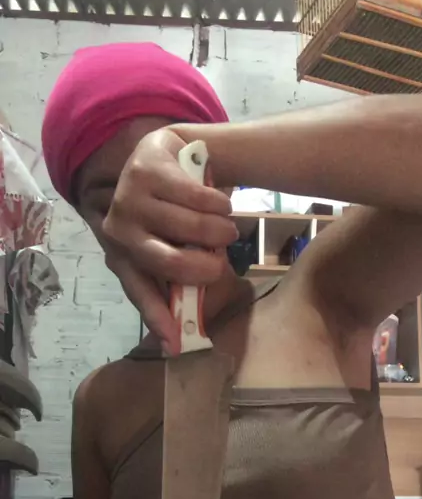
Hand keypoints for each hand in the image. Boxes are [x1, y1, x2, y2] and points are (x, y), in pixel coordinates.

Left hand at [102, 128, 238, 354]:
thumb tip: (191, 325)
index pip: (139, 291)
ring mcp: (128, 198)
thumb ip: (179, 280)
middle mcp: (117, 230)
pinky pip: (198, 198)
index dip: (157, 318)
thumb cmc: (172, 213)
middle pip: (170, 262)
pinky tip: (222, 204)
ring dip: (220, 231)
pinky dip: (219, 204)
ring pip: (190, 227)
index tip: (175, 344)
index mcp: (122, 256)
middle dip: (205, 267)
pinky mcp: (147, 170)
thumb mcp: (174, 247)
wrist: (165, 154)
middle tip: (223, 265)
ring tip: (227, 228)